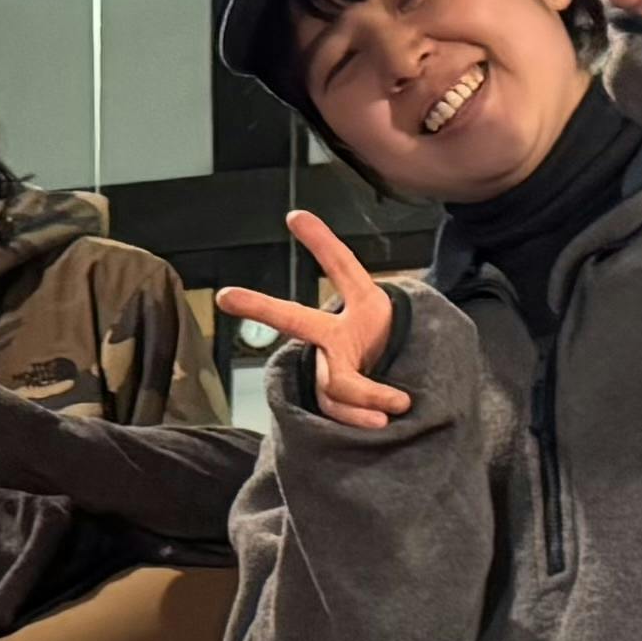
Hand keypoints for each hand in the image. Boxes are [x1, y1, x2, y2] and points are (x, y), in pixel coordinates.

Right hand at [214, 211, 410, 429]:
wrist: (408, 383)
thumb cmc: (410, 355)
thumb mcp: (414, 350)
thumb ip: (398, 372)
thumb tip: (390, 410)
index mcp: (365, 306)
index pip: (343, 269)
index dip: (322, 243)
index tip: (295, 217)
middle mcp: (336, 332)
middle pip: (295, 318)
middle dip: (260, 307)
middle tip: (226, 297)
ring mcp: (329, 363)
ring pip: (334, 383)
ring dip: (368, 398)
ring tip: (399, 406)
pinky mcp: (328, 395)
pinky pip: (335, 409)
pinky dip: (361, 418)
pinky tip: (379, 423)